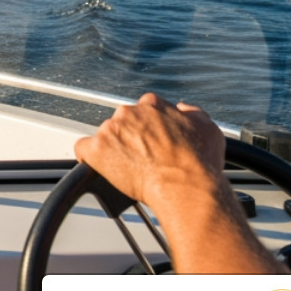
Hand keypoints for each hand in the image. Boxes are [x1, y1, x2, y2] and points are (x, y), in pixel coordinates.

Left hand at [74, 92, 225, 211]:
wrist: (185, 186)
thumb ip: (191, 112)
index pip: (143, 110)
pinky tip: (100, 167)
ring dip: (114, 148)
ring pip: (106, 136)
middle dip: (131, 137)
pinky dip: (90, 157)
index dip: (149, 128)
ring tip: (131, 167)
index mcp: (152, 104)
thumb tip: (182, 108)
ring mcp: (110, 130)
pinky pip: (83, 149)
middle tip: (144, 157)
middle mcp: (128, 112)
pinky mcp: (97, 149)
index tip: (153, 141)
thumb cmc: (199, 161)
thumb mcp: (207, 127)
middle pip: (123, 122)